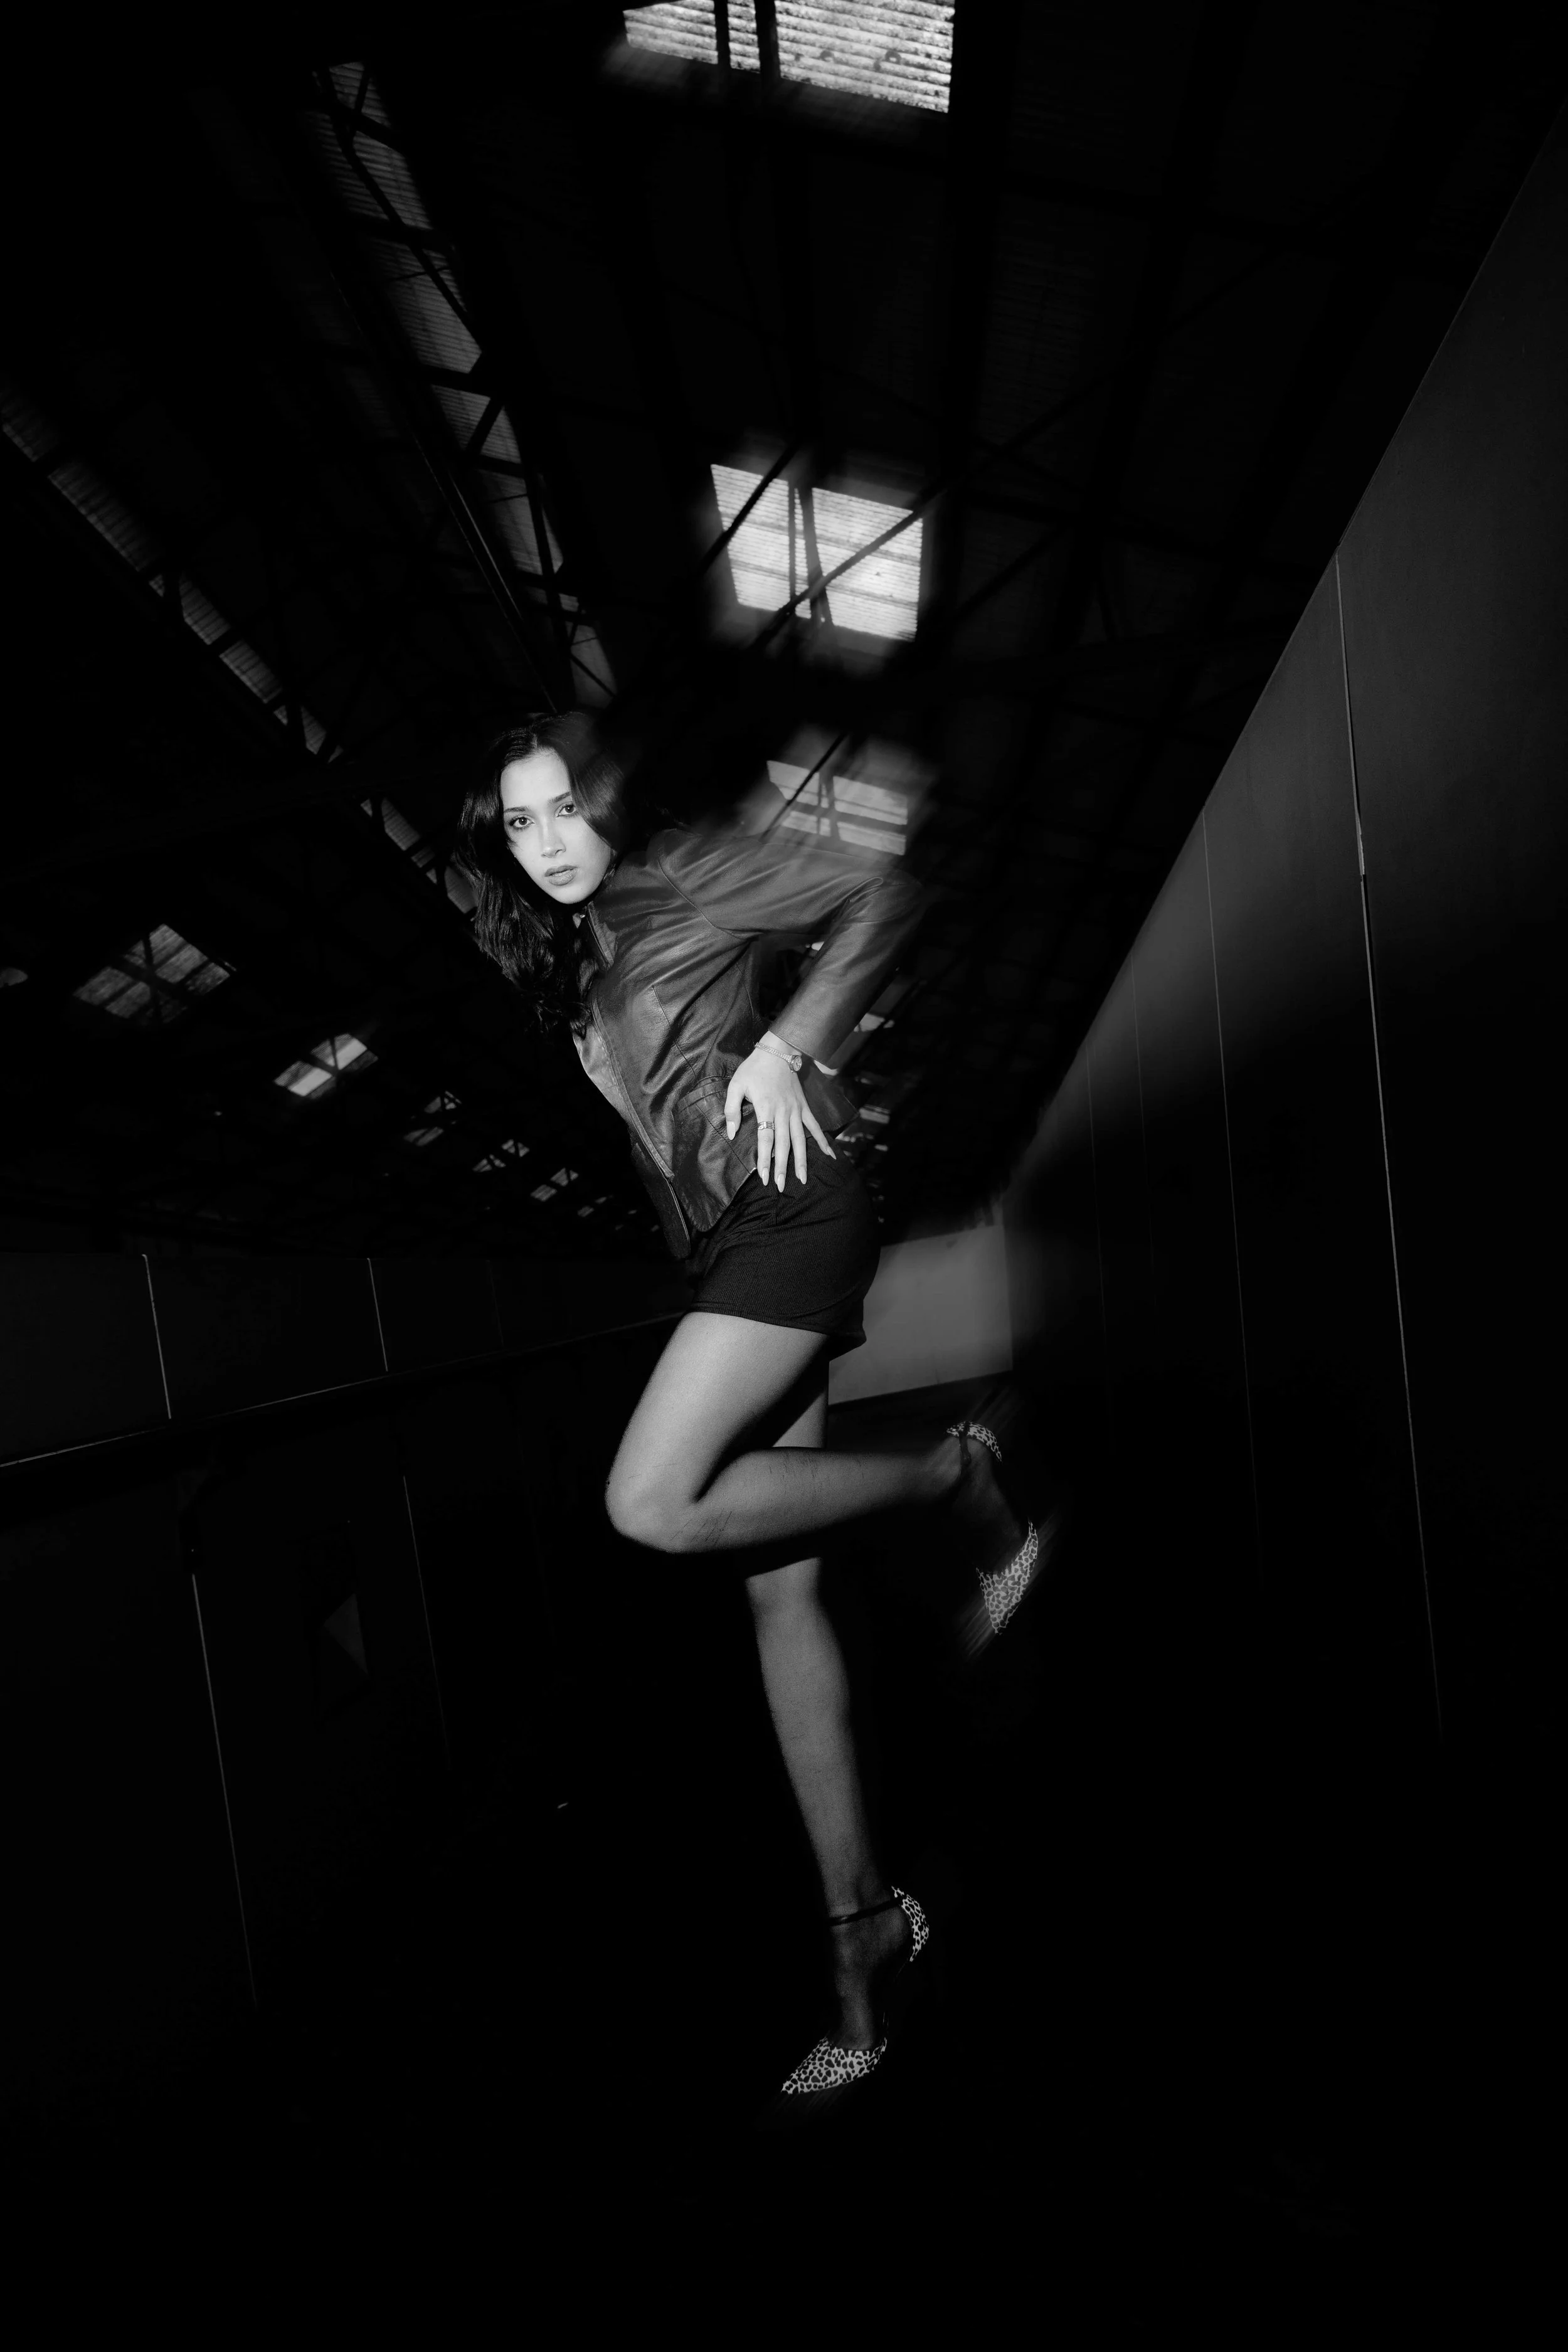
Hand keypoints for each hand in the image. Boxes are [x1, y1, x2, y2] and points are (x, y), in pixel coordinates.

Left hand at [724, 1043, 835, 1189]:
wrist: (778, 1050)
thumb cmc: (754, 1068)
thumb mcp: (736, 1085)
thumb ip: (732, 1109)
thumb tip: (732, 1133)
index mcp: (766, 1108)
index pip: (766, 1139)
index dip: (765, 1159)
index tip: (764, 1177)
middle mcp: (784, 1112)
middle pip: (784, 1144)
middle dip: (783, 1167)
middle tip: (782, 1186)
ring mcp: (796, 1110)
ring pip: (801, 1140)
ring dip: (802, 1160)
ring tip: (803, 1179)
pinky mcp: (804, 1107)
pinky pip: (815, 1127)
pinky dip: (822, 1141)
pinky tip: (829, 1155)